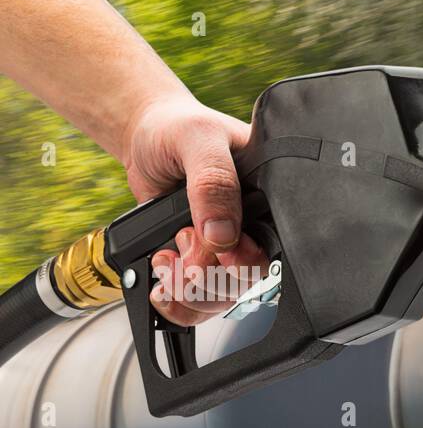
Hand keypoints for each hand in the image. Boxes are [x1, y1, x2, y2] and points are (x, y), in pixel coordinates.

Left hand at [122, 93, 267, 325]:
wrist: (143, 137)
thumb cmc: (176, 127)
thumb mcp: (198, 139)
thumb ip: (213, 183)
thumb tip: (222, 235)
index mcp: (270, 197)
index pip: (274, 245)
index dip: (245, 259)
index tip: (217, 252)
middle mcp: (254, 226)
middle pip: (249, 278)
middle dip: (209, 276)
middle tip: (181, 247)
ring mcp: (228, 246)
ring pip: (225, 294)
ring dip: (191, 291)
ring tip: (166, 262)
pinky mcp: (203, 259)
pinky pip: (202, 298)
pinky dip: (180, 301)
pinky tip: (164, 278)